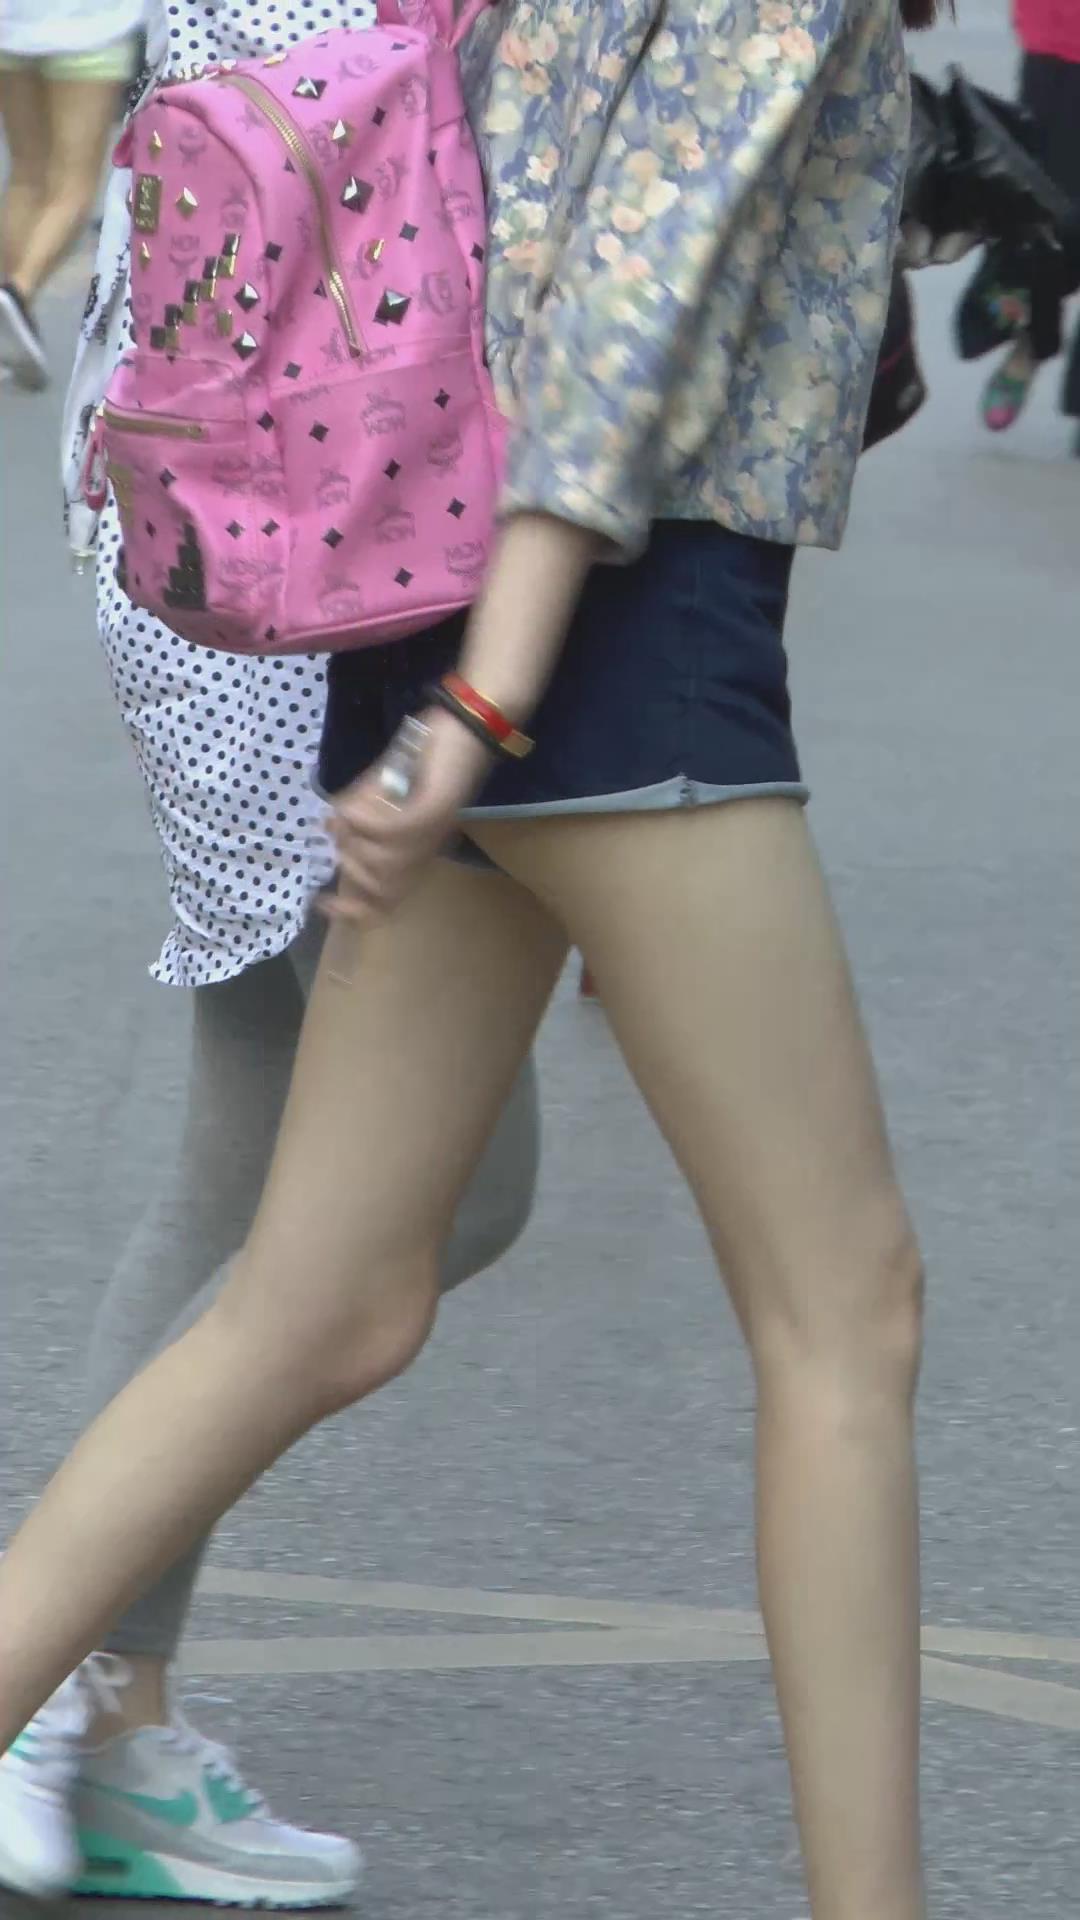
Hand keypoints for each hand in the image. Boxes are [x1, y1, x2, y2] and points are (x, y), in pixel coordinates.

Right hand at [324, 706, 491, 924]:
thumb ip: (367, 816)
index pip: (386, 901)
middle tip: (342, 835)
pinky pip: (390, 832)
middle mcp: (425, 850)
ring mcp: (430, 834)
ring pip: (380, 860)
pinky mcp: (432, 811)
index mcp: (417, 852)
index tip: (325, 904)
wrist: (468, 727)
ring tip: (351, 813)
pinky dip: (364, 820)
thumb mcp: (391, 791)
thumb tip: (332, 830)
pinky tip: (352, 807)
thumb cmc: (430, 756)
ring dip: (355, 837)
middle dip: (350, 864)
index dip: (354, 911)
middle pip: (378, 886)